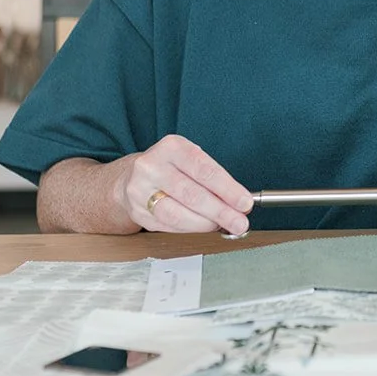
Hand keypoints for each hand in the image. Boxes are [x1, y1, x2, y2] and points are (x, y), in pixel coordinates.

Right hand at [116, 134, 253, 234]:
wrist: (131, 178)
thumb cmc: (170, 168)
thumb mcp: (190, 161)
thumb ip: (214, 179)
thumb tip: (239, 203)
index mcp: (171, 147)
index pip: (204, 170)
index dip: (227, 189)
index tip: (245, 203)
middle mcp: (151, 167)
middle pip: (191, 194)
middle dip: (220, 211)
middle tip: (239, 222)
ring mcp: (140, 191)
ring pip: (177, 214)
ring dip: (205, 223)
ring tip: (222, 225)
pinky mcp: (138, 212)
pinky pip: (169, 226)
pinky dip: (190, 228)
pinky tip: (203, 226)